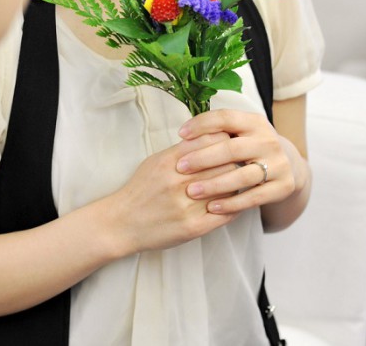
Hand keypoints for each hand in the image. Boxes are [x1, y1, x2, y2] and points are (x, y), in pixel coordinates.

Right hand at [104, 131, 239, 255]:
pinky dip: (235, 206)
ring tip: (241, 181)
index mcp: (169, 161)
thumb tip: (209, 137)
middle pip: (223, 164)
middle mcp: (178, 182)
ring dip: (237, 184)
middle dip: (234, 161)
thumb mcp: (155, 161)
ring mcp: (186, 206)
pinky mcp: (193, 227)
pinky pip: (225, 214)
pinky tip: (237, 202)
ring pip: (227, 189)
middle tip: (242, 161)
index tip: (231, 143)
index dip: (225, 141)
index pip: (209, 142)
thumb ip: (181, 150)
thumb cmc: (141, 189)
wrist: (122, 222)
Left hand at [175, 110, 296, 214]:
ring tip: (192, 191)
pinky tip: (212, 207)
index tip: (180, 134)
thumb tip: (184, 136)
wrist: (287, 165)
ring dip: (214, 185)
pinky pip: (254, 198)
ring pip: (242, 176)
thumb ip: (216, 132)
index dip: (201, 124)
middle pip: (232, 149)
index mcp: (255, 122)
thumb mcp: (238, 132)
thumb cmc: (248, 147)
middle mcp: (269, 140)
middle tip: (181, 167)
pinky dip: (232, 203)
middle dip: (203, 158)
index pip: (225, 118)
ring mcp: (279, 164)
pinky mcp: (284, 186)